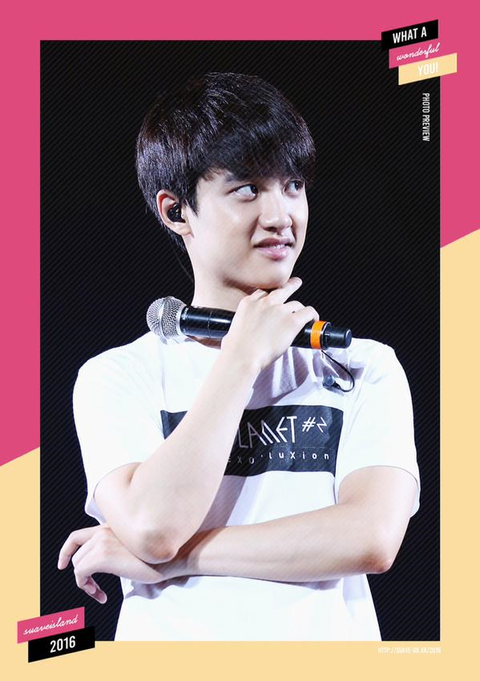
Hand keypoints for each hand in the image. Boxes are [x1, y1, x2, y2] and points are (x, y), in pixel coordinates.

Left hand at [57, 524, 188, 603]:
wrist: (173, 554)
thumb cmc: (161, 555)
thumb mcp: (137, 547)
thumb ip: (120, 548)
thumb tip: (113, 563)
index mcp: (111, 527)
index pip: (78, 535)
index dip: (67, 550)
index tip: (63, 564)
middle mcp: (104, 530)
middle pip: (76, 554)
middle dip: (80, 572)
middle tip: (91, 587)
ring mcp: (102, 541)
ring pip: (78, 564)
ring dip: (84, 582)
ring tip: (99, 592)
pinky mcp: (102, 556)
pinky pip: (80, 574)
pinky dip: (86, 587)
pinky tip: (101, 595)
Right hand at [221, 277, 318, 372]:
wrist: (242, 355)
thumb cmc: (235, 347)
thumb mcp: (233, 329)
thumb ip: (241, 326)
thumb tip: (237, 335)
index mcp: (249, 303)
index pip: (262, 293)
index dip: (270, 296)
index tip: (273, 300)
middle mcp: (265, 303)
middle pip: (282, 290)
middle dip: (290, 286)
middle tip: (296, 283)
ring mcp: (280, 310)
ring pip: (296, 304)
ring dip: (300, 309)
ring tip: (305, 314)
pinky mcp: (292, 321)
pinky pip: (308, 312)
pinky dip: (312, 315)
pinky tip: (313, 319)